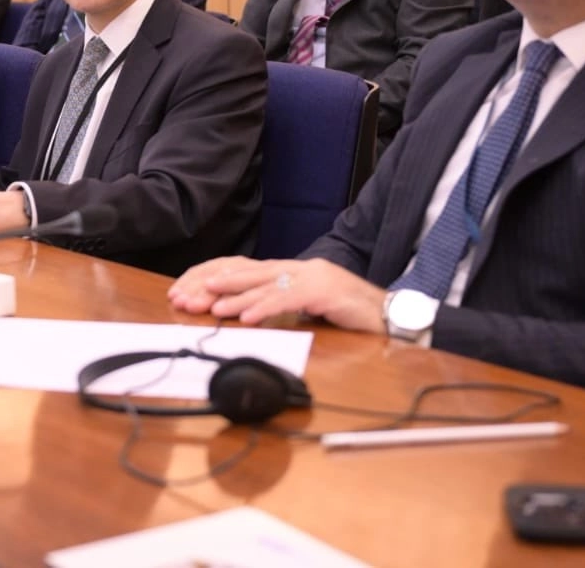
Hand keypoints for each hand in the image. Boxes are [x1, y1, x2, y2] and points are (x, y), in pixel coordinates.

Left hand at [168, 257, 387, 331]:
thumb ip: (286, 307)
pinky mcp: (325, 291)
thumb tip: (253, 314)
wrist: (392, 314)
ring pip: (266, 284)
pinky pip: (289, 298)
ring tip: (212, 305)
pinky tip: (248, 316)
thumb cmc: (352, 315)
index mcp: (296, 271)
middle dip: (219, 283)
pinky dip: (266, 306)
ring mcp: (314, 276)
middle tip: (191, 293)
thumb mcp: (311, 310)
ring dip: (236, 296)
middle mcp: (301, 268)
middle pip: (252, 272)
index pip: (250, 270)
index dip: (221, 278)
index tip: (194, 289)